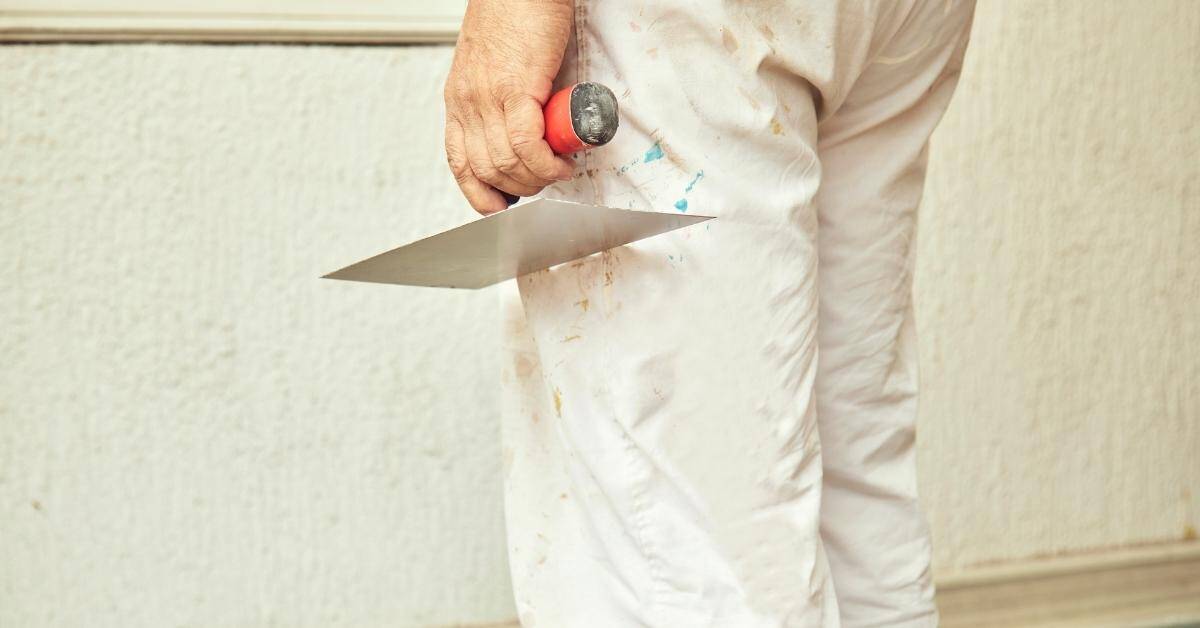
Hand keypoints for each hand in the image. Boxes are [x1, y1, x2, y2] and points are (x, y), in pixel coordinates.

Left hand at [444, 0, 576, 214]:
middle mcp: (466, 101)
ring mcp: (486, 97)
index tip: (504, 203)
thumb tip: (525, 131)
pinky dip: (546, 163)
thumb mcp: (495, 66)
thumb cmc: (517, 16)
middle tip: (547, 180)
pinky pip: (527, 146)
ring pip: (506, 164)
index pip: (460, 162)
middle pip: (485, 170)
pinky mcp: (514, 89)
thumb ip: (500, 100)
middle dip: (520, 188)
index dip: (481, 193)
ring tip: (560, 169)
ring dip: (538, 178)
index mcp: (459, 98)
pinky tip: (561, 161)